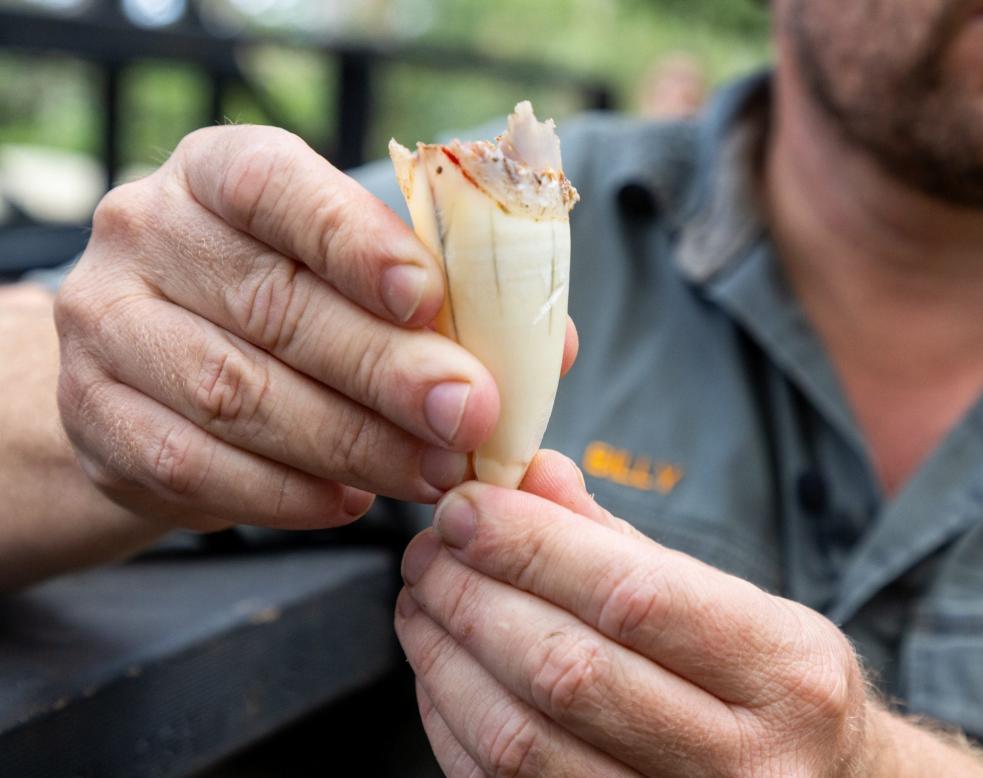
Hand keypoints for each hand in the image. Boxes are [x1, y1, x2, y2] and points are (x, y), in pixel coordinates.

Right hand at [55, 125, 573, 530]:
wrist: (157, 373)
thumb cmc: (285, 309)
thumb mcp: (351, 277)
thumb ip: (444, 301)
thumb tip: (547, 350)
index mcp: (218, 173)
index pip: (277, 187)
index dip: (353, 241)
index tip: (429, 298)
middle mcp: (147, 234)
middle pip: (272, 304)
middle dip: (384, 369)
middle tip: (469, 414)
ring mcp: (109, 326)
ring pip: (237, 393)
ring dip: (352, 442)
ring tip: (434, 472)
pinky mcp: (96, 418)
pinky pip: (196, 465)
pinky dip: (285, 493)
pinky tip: (352, 501)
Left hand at [395, 451, 876, 777]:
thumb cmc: (774, 691)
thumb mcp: (740, 605)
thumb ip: (628, 546)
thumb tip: (531, 477)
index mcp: (787, 674)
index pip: (633, 597)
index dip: (532, 547)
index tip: (466, 508)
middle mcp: (746, 766)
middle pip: (567, 671)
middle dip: (475, 597)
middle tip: (429, 551)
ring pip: (521, 745)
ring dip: (447, 661)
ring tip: (423, 601)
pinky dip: (454, 726)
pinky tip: (442, 672)